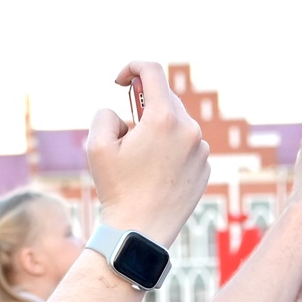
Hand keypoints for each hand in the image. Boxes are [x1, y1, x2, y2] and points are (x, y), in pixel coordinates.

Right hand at [91, 61, 210, 245]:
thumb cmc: (116, 189)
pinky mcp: (205, 169)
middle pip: (165, 99)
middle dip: (143, 108)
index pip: (152, 71)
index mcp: (163, 118)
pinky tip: (155, 176)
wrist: (141, 233)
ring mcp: (201, 151)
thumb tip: (124, 113)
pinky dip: (170, 152)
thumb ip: (106, 113)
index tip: (120, 82)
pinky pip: (187, 148)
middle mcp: (189, 130)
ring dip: (157, 132)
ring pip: (176, 125)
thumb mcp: (96, 145)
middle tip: (126, 131)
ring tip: (140, 162)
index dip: (132, 67)